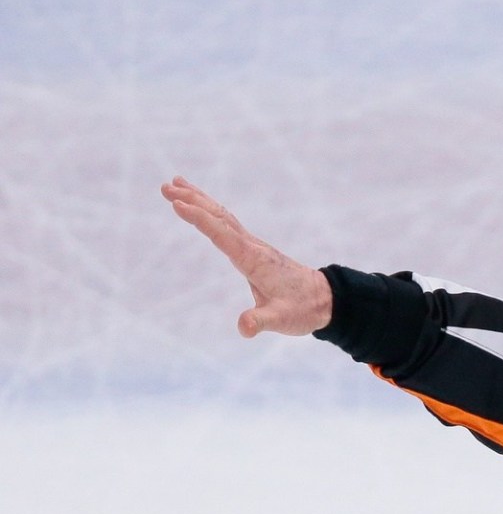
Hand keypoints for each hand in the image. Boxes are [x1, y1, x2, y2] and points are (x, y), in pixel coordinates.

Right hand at [161, 177, 332, 337]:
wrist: (325, 300)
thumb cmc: (303, 309)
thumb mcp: (281, 319)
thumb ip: (261, 322)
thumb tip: (244, 328)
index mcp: (253, 259)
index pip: (222, 234)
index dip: (199, 219)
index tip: (177, 204)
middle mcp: (252, 246)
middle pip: (219, 217)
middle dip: (193, 201)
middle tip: (166, 187)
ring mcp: (253, 245)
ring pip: (223, 216)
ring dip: (199, 200)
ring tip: (175, 184)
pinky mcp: (253, 249)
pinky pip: (227, 224)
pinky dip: (211, 212)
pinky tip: (201, 207)